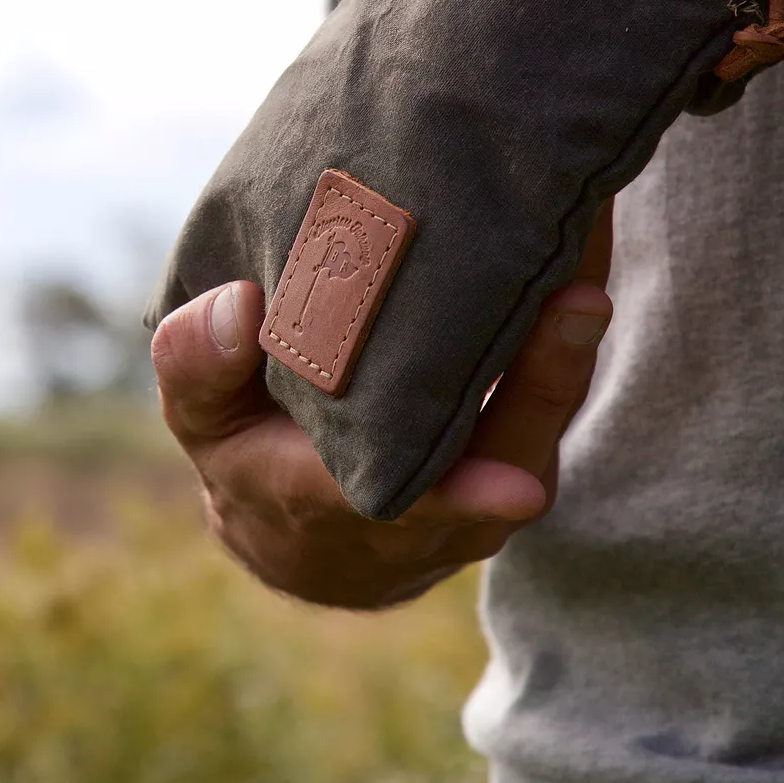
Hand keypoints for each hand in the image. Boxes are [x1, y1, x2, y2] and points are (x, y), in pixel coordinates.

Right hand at [150, 207, 612, 609]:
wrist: (303, 530)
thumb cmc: (244, 448)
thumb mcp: (199, 413)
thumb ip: (197, 366)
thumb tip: (236, 304)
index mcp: (328, 512)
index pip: (398, 508)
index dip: (457, 495)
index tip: (513, 486)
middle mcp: (422, 522)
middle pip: (500, 468)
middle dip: (544, 390)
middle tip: (578, 301)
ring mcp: (481, 501)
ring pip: (537, 438)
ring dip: (570, 356)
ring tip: (586, 255)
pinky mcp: (517, 464)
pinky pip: (548, 408)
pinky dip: (566, 340)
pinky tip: (577, 252)